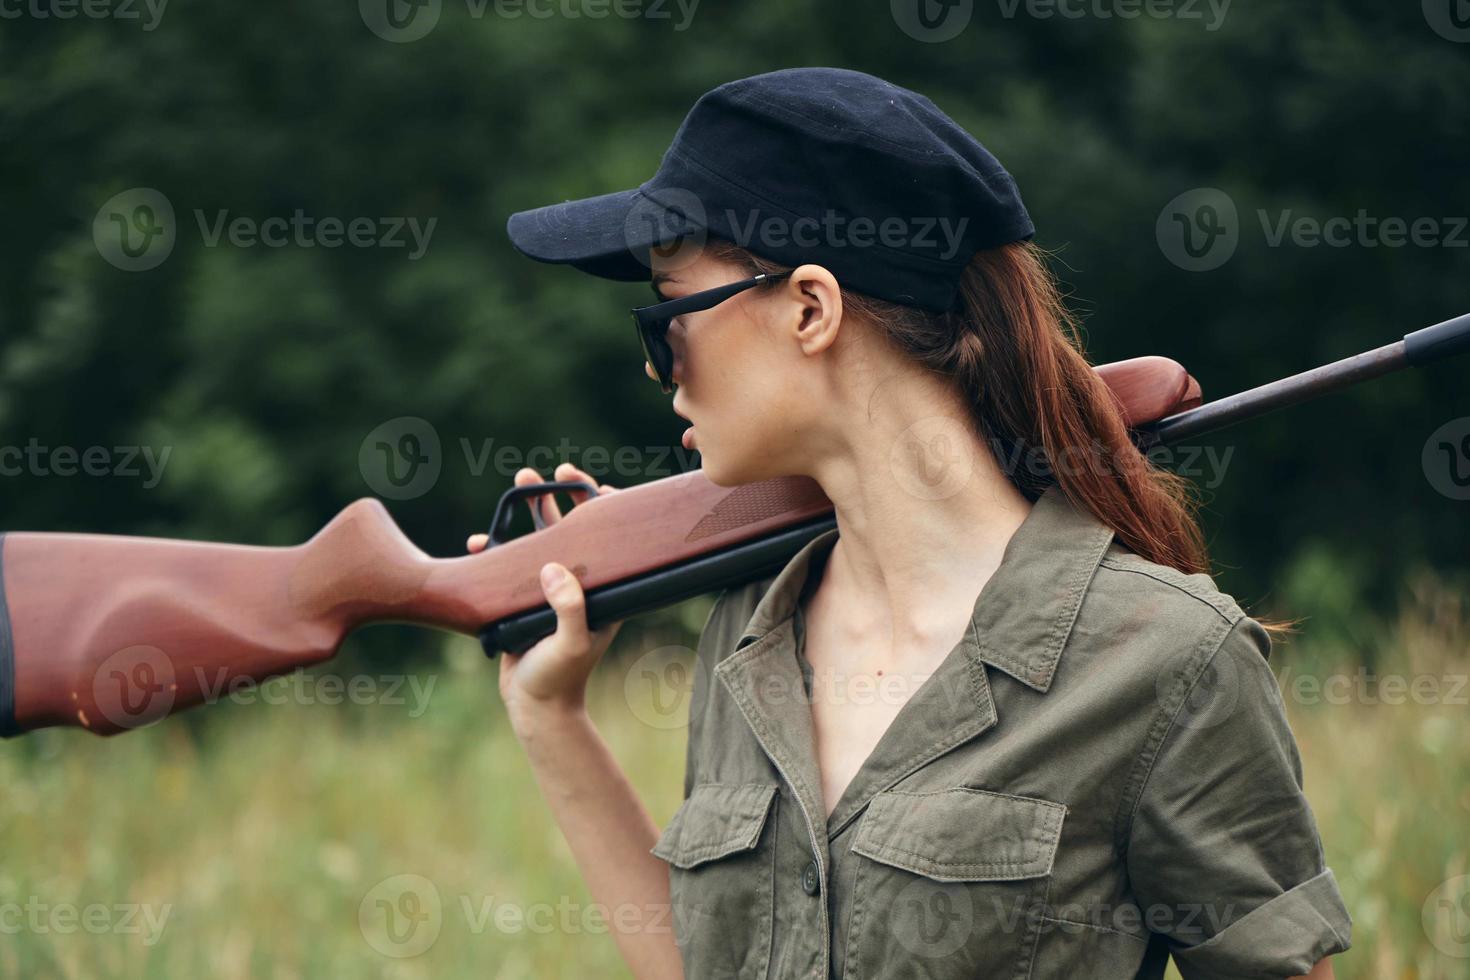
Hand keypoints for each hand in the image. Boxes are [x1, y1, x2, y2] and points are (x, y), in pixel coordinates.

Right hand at [467, 462, 622, 732]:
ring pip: (541, 540)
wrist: (535, 708)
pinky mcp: (524, 600)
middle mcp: (579, 585)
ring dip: (529, 512)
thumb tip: (554, 568)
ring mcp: (551, 591)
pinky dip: (495, 551)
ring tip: (519, 483)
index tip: (589, 485)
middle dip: (559, 497)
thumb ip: (568, 608)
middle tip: (546, 472)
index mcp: (601, 590)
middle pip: (573, 529)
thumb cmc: (560, 677)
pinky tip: (479, 542)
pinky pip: (511, 566)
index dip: (601, 508)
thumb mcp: (571, 642)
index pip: (607, 539)